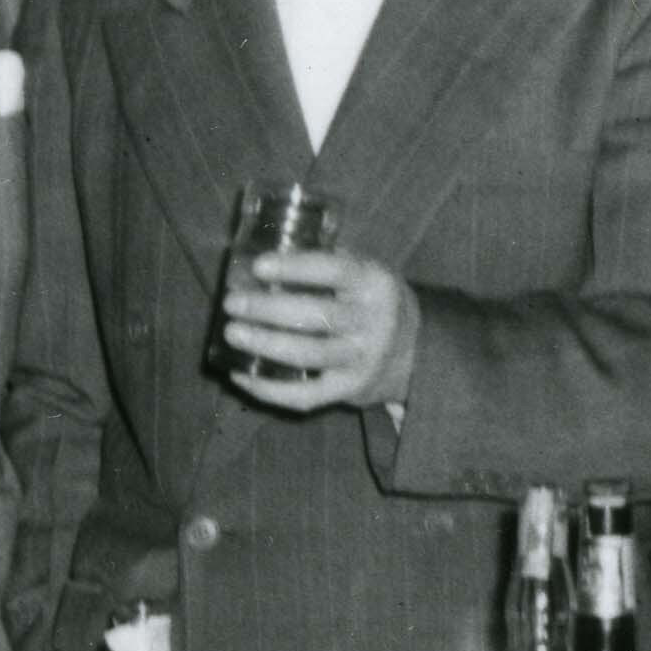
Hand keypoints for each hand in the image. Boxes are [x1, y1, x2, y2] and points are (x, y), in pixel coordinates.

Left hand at [218, 240, 418, 416]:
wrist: (417, 354)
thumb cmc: (375, 304)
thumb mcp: (368, 273)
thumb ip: (330, 261)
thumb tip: (264, 255)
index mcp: (376, 284)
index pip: (335, 270)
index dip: (295, 268)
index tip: (258, 266)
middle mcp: (374, 322)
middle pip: (317, 315)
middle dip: (268, 309)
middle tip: (232, 304)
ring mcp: (363, 359)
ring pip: (309, 355)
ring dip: (265, 344)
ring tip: (232, 334)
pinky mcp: (351, 391)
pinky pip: (306, 395)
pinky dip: (269, 389)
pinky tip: (242, 375)